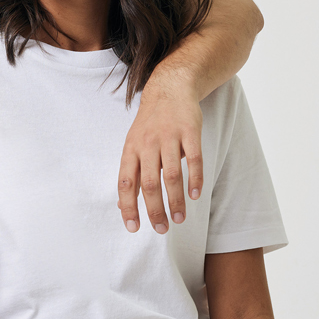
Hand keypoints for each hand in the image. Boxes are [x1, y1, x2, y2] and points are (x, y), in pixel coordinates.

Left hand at [117, 69, 202, 233]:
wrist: (170, 89)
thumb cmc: (150, 124)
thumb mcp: (133, 145)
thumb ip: (131, 174)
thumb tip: (123, 206)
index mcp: (131, 150)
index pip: (126, 183)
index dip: (128, 207)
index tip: (133, 227)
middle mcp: (148, 144)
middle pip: (150, 184)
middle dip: (155, 210)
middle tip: (162, 229)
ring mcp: (169, 137)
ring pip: (172, 175)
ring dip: (176, 201)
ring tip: (179, 219)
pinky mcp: (190, 131)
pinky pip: (194, 159)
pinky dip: (195, 179)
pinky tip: (195, 195)